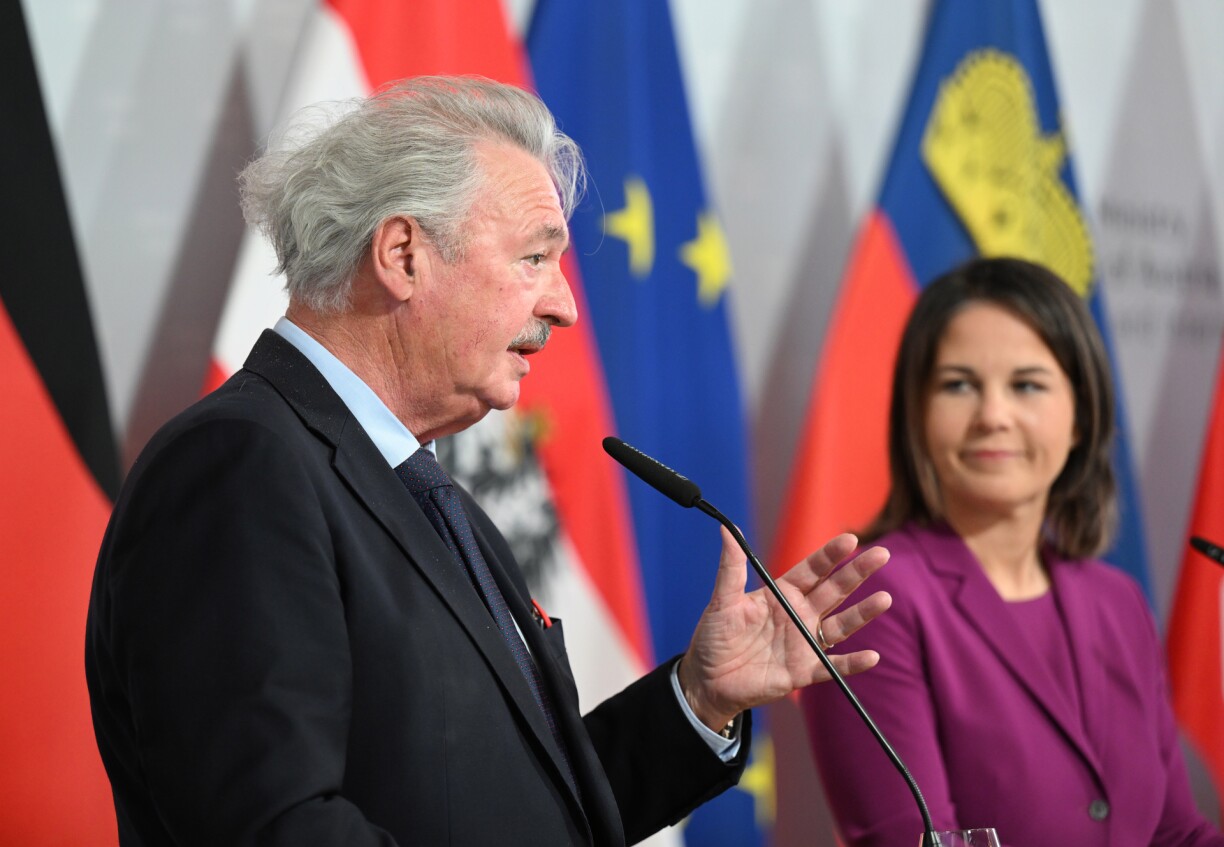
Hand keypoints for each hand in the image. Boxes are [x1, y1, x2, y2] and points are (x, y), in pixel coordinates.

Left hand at [677, 527, 890, 731]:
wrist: (707, 680)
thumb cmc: (713, 638)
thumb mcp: (722, 601)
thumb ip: (731, 567)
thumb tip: (728, 528)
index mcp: (782, 594)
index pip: (813, 570)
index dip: (831, 555)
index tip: (851, 539)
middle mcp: (799, 615)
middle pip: (834, 591)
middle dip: (857, 573)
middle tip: (882, 554)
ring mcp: (804, 643)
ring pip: (840, 625)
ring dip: (862, 613)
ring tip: (884, 599)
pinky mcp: (803, 672)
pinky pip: (832, 667)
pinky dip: (852, 663)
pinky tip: (872, 657)